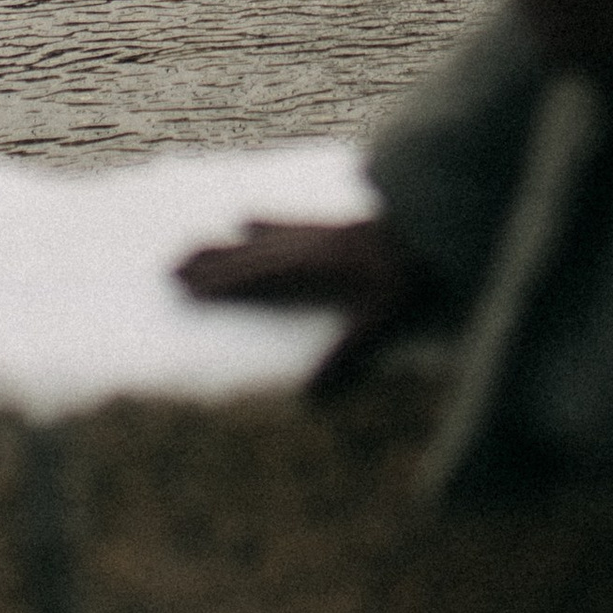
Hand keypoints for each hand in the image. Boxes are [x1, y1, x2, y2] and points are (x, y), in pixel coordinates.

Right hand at [174, 214, 443, 399]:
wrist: (444, 222)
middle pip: (251, 257)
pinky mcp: (336, 227)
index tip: (183, 289)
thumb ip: (350, 354)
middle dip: (210, 264)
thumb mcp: (387, 316)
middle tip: (168, 267)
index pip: (257, 279)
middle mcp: (311, 247)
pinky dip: (262, 222)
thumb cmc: (418, 271)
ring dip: (226, 245)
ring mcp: (322, 234)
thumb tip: (310, 396)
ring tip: (191, 244)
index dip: (220, 285)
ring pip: (262, 239)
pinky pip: (287, 223)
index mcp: (317, 269)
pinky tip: (245, 216)